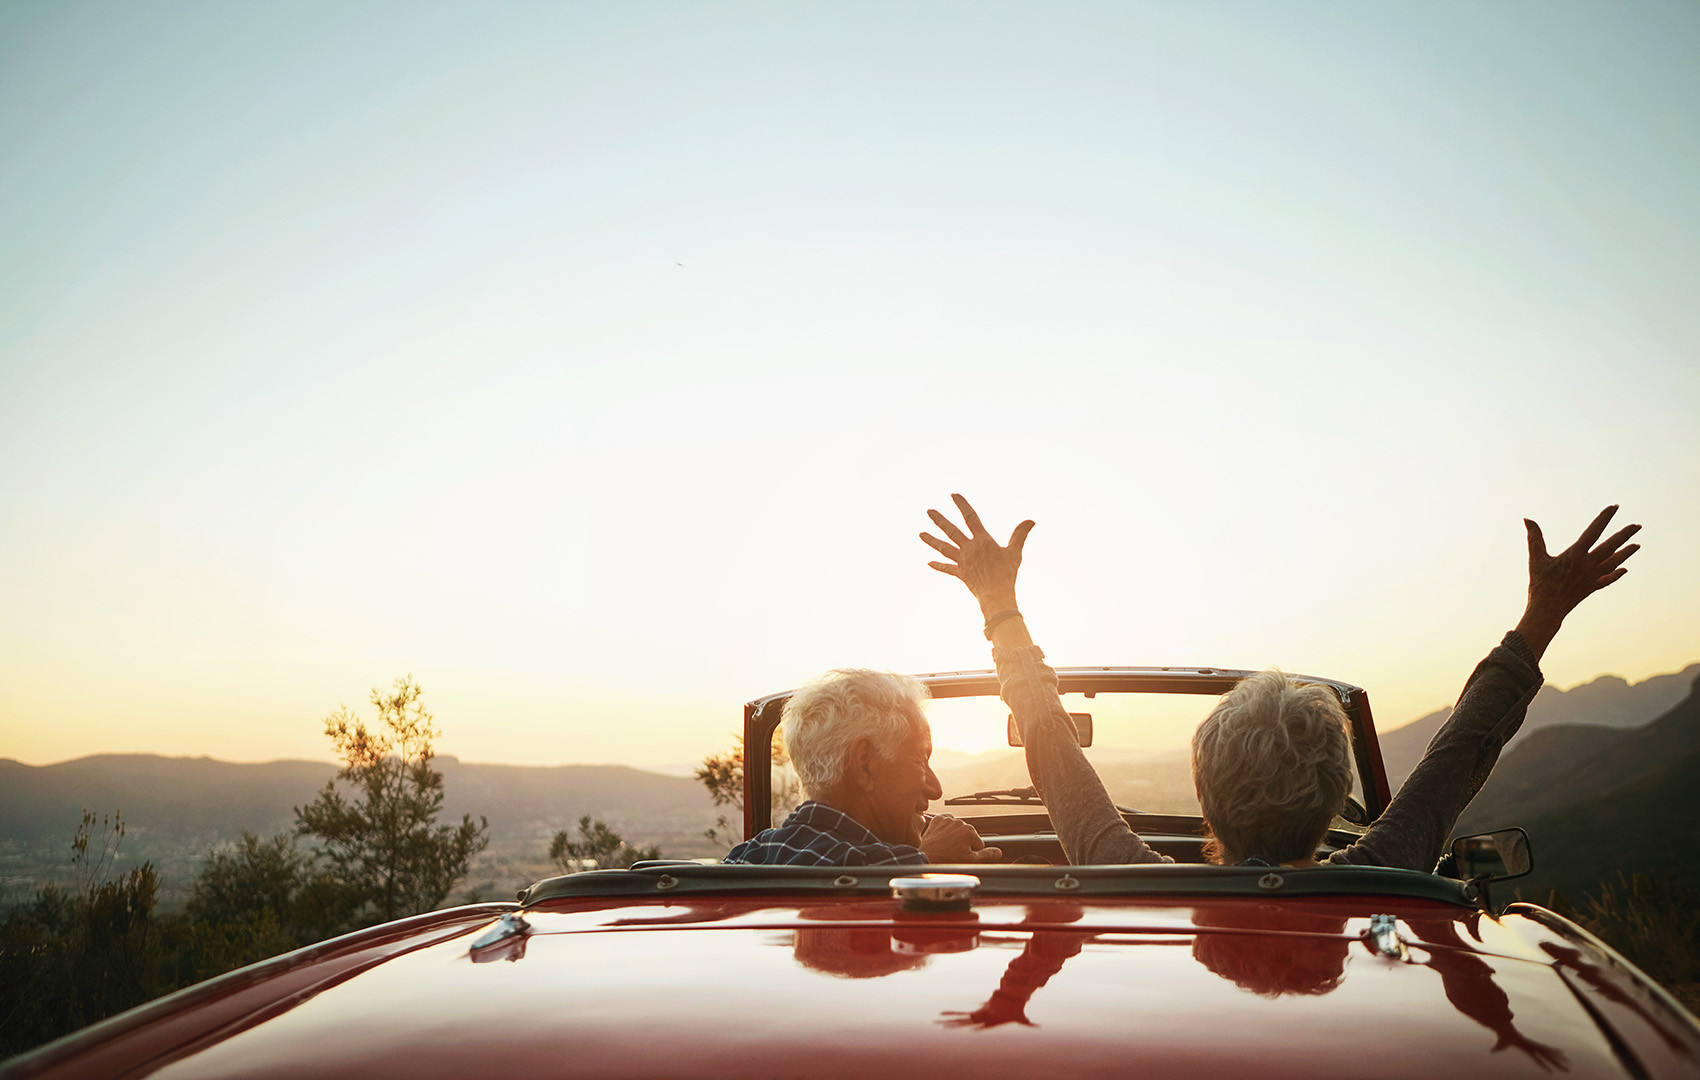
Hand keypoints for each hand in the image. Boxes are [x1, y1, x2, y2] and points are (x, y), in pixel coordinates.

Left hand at [919, 813, 1002, 862]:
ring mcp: (947, 820)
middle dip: (964, 843)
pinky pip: (946, 823)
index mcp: (970, 831)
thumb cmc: (947, 860)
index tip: (962, 856)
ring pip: (957, 829)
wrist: (926, 857)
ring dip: (955, 836)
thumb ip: (987, 855)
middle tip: (954, 853)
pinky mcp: (937, 819)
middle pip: (968, 835)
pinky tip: (942, 839)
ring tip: (947, 847)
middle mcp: (959, 822)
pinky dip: (945, 830)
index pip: (978, 843)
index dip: (972, 852)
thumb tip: (999, 852)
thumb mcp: (971, 861)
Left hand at [921, 494, 1034, 614]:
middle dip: (939, 520)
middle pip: (951, 531)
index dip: (962, 505)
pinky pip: (947, 568)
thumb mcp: (1015, 552)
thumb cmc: (1007, 574)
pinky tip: (928, 562)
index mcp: (982, 541)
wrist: (996, 595)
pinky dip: (938, 565)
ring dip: (931, 540)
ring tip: (920, 533)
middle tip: (928, 511)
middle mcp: (969, 549)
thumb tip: (1031, 520)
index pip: (970, 518)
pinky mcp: (960, 573)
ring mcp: (962, 561)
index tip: (953, 495)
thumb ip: (1020, 535)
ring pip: (943, 548)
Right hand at [1517, 506, 1640, 658]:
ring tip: (1637, 545)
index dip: (1604, 519)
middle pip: (1611, 546)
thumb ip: (1534, 538)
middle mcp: (1588, 565)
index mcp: (1575, 555)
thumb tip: (1527, 519)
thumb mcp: (1535, 559)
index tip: (1614, 508)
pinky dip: (1616, 574)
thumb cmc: (1540, 584)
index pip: (1593, 532)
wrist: (1547, 610)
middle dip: (1625, 535)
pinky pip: (1608, 579)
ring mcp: (1592, 577)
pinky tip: (1624, 569)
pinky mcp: (1592, 588)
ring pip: (1614, 562)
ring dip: (1626, 553)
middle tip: (1637, 526)